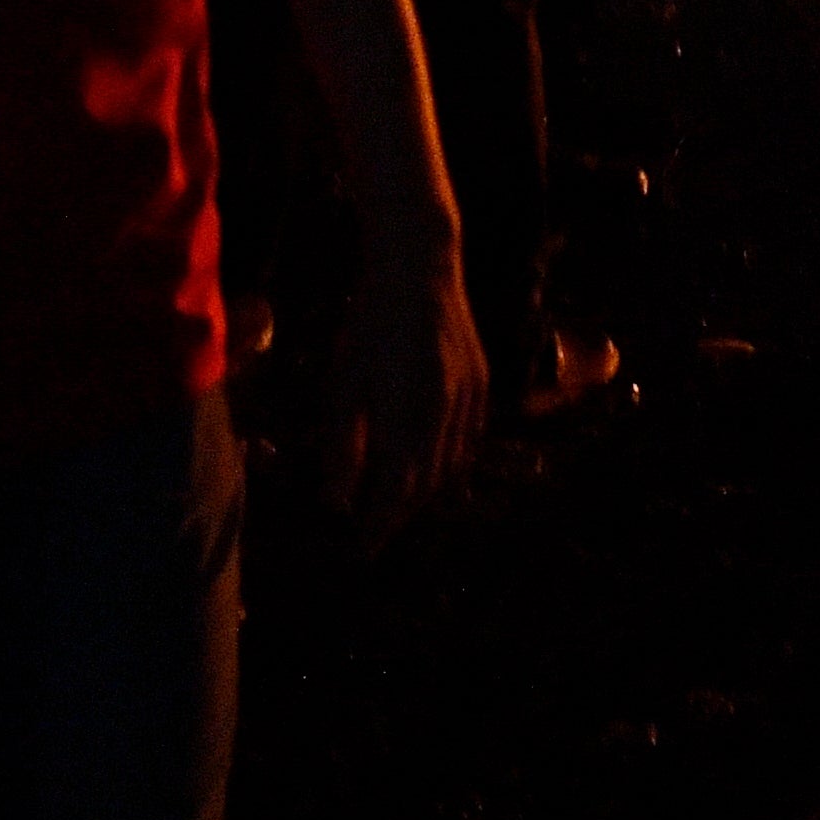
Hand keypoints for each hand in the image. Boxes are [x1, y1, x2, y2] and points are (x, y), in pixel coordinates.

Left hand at [324, 228, 488, 547]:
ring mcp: (471, 397)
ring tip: (397, 505)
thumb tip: (337, 500)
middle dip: (400, 513)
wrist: (421, 269)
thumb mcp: (344, 384)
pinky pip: (469, 438)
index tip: (361, 549)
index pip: (397, 490)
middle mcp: (448, 412)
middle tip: (374, 533)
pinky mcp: (481, 382)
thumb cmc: (370, 325)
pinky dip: (449, 462)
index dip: (380, 525)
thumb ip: (344, 445)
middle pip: (426, 483)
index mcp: (410, 414)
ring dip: (424, 491)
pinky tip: (431, 465)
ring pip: (452, 464)